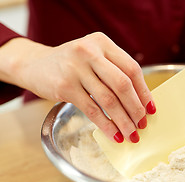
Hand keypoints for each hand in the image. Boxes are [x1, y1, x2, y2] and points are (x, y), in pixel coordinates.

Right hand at [0, 32, 155, 142]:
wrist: (34, 64)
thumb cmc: (70, 64)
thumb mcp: (93, 57)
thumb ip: (114, 72)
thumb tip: (140, 102)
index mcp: (102, 43)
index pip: (132, 69)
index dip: (144, 91)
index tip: (151, 109)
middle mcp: (89, 51)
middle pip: (123, 84)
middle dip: (136, 108)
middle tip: (142, 125)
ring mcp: (75, 68)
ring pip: (108, 100)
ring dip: (123, 121)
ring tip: (131, 134)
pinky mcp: (64, 86)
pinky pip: (92, 110)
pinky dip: (106, 125)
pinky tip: (114, 135)